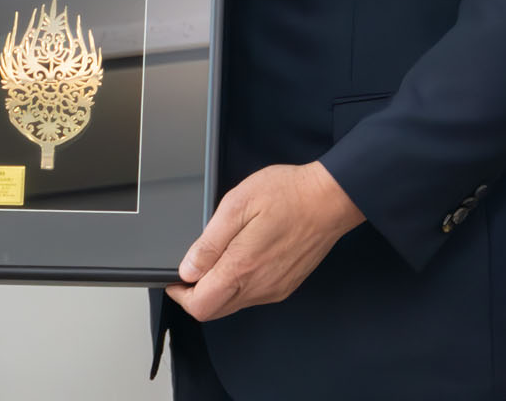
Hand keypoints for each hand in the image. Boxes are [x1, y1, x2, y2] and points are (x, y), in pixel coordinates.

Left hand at [165, 162, 364, 321]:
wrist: (330, 199)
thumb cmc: (287, 194)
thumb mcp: (237, 205)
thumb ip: (209, 242)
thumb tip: (188, 270)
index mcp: (242, 268)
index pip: (200, 306)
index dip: (180, 295)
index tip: (175, 277)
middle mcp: (259, 287)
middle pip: (214, 310)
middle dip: (196, 294)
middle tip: (192, 267)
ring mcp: (274, 289)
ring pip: (233, 304)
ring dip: (217, 289)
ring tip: (218, 255)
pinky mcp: (286, 286)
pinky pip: (253, 296)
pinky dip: (238, 285)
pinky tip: (242, 257)